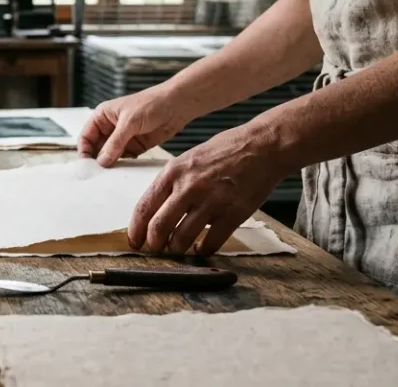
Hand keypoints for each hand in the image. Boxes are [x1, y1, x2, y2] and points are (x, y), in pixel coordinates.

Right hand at [79, 87, 193, 166]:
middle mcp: (110, 128)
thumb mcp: (130, 122)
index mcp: (102, 116)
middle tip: (98, 175)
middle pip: (96, 148)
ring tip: (110, 175)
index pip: (86, 136)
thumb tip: (102, 161)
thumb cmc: (151, 104)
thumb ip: (115, 142)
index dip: (84, 151)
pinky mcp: (135, 146)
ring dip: (110, 164)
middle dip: (97, 160)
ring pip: (110, 155)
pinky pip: (124, 159)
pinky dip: (123, 165)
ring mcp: (123, 138)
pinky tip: (124, 171)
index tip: (87, 166)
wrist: (177, 105)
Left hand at [129, 125, 292, 255]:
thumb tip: (157, 208)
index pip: (144, 207)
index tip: (134, 241)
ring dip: (177, 249)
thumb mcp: (189, 158)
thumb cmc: (226, 149)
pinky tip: (201, 249)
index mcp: (173, 172)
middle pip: (159, 227)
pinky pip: (212, 242)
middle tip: (155, 249)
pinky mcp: (233, 214)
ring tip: (177, 250)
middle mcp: (188, 187)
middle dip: (154, 244)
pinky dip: (203, 250)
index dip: (136, 229)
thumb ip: (173, 182)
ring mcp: (211, 201)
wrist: (263, 146)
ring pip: (182, 238)